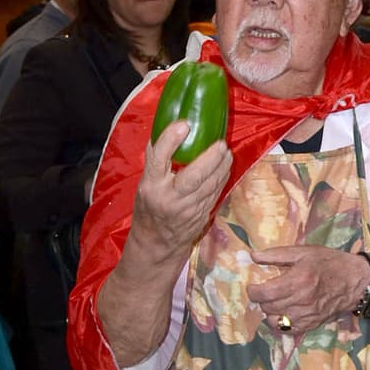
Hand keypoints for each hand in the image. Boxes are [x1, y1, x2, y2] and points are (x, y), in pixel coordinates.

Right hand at [130, 119, 231, 265]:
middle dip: (211, 158)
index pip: (158, 159)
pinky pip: (215, 193)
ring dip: (222, 166)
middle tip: (220, 143)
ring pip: (210, 185)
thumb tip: (169, 128)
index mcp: (151, 186)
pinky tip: (225, 167)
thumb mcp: (144, 185)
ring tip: (226, 151)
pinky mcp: (201, 216)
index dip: (170, 140)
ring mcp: (187, 210)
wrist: (156, 244)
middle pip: (194, 175)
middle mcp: (169, 198)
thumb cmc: (149, 208)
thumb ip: (156, 161)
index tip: (184, 124)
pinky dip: (222, 177)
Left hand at [247, 244, 369, 336]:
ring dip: (270, 311)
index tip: (253, 286)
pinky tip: (285, 311)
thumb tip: (254, 256)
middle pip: (267, 307)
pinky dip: (281, 321)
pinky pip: (287, 329)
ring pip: (274, 320)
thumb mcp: (304, 252)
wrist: (355, 280)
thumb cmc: (329, 262)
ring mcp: (306, 315)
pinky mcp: (311, 324)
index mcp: (298, 280)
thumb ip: (277, 254)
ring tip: (275, 301)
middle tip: (266, 291)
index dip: (253, 291)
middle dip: (262, 299)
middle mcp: (301, 300)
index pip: (264, 294)